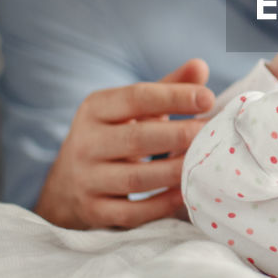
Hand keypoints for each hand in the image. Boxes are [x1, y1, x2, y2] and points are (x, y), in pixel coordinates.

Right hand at [34, 59, 214, 229]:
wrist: (65, 185)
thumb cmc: (114, 135)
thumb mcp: (132, 108)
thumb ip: (167, 88)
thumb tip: (200, 66)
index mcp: (95, 108)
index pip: (136, 97)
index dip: (175, 96)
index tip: (208, 98)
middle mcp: (85, 143)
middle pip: (137, 139)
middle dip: (180, 135)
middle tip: (212, 132)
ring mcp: (86, 180)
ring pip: (136, 179)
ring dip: (175, 171)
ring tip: (205, 162)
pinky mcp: (93, 211)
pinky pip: (132, 212)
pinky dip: (162, 204)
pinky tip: (187, 192)